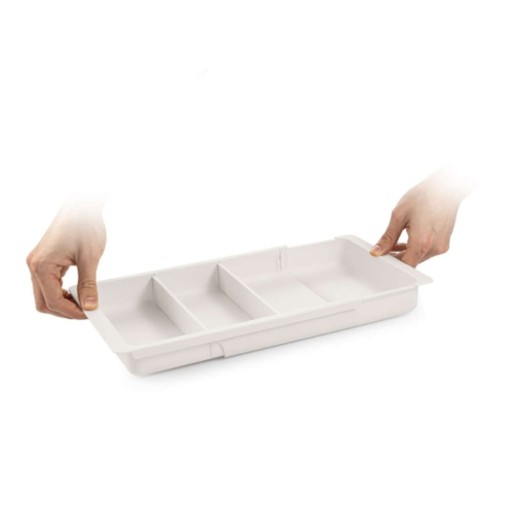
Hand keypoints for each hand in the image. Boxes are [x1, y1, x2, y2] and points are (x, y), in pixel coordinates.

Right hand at [27, 203, 105, 318]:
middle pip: (44, 303)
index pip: (53, 301)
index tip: (89, 314)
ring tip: (83, 303)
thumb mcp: (90, 257)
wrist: (81, 206)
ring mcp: (38, 263)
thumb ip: (88, 285)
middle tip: (86, 312)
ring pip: (45, 295)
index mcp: (41, 266)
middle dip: (65, 311)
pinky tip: (76, 293)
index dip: (72, 312)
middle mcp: (35, 265)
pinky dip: (61, 293)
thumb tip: (90, 306)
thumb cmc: (83, 225)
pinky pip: (48, 284)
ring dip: (63, 303)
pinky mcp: (45, 261)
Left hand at [371, 170, 470, 266]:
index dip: (392, 263)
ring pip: (419, 257)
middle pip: (412, 262)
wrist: (446, 187)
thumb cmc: (424, 197)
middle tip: (385, 248)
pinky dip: (417, 248)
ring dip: (407, 252)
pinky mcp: (445, 243)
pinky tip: (408, 238)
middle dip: (397, 257)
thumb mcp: (399, 216)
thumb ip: (387, 238)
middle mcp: (434, 248)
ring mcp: (442, 246)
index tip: (383, 258)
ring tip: (395, 241)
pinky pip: (427, 251)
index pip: (405, 265)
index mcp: (422, 243)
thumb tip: (377, 251)